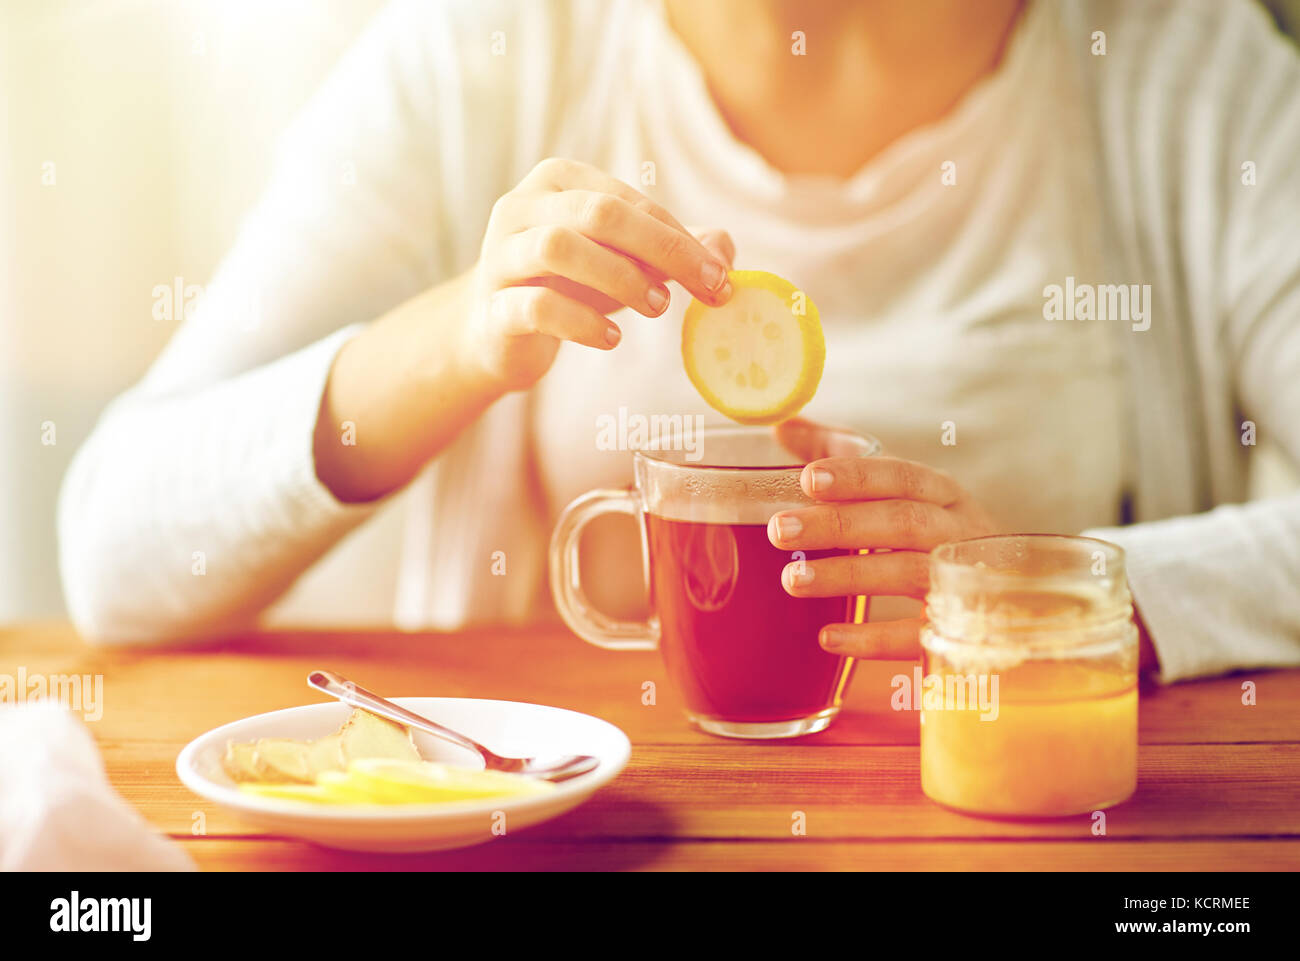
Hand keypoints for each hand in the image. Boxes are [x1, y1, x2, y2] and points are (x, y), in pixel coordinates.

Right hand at [460, 157, 733, 391]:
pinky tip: (612, 340)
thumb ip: (671, 253)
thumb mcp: (623, 264)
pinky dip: (582, 322)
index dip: (679, 237)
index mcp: (559, 181)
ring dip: (620, 278)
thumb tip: (725, 247)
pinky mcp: (492, 306)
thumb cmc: (566, 287)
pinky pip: (536, 305)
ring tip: (658, 309)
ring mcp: (500, 255)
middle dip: (660, 249)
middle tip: (702, 287)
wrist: (495, 332)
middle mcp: (521, 207)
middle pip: (597, 213)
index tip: (719, 275)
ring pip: (558, 246)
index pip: (628, 201)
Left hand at [765, 420, 999, 658]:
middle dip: (839, 524)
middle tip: (779, 530)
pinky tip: (828, 638)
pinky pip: (918, 637)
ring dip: (849, 576)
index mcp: (943, 494)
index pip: (902, 476)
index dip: (857, 476)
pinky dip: (873, 638)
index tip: (809, 478)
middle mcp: (958, 533)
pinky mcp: (959, 633)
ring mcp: (963, 582)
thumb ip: (839, 455)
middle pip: (904, 522)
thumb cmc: (933, 532)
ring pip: (910, 573)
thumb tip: (781, 426)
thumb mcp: (898, 490)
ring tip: (793, 580)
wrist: (1010, 600)